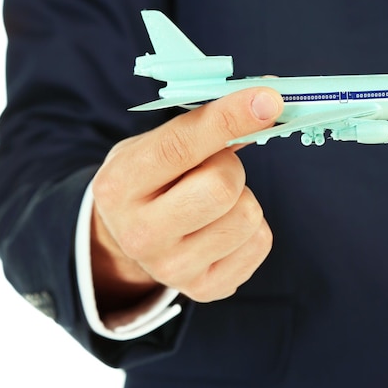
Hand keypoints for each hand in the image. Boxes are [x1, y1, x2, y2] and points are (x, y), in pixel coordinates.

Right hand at [90, 88, 282, 312]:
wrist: (131, 239)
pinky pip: (260, 243)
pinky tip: (223, 226)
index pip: (181, 145)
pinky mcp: (205, 289)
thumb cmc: (150, 182)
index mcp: (119, 186)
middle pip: (222, 187)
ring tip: (215, 203)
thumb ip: (204, 126)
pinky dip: (252, 226)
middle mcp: (141, 234)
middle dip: (231, 168)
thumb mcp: (155, 147)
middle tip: (216, 168)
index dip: (229, 118)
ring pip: (247, 216)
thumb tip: (268, 101)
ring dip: (243, 198)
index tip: (268, 98)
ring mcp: (173, 270)